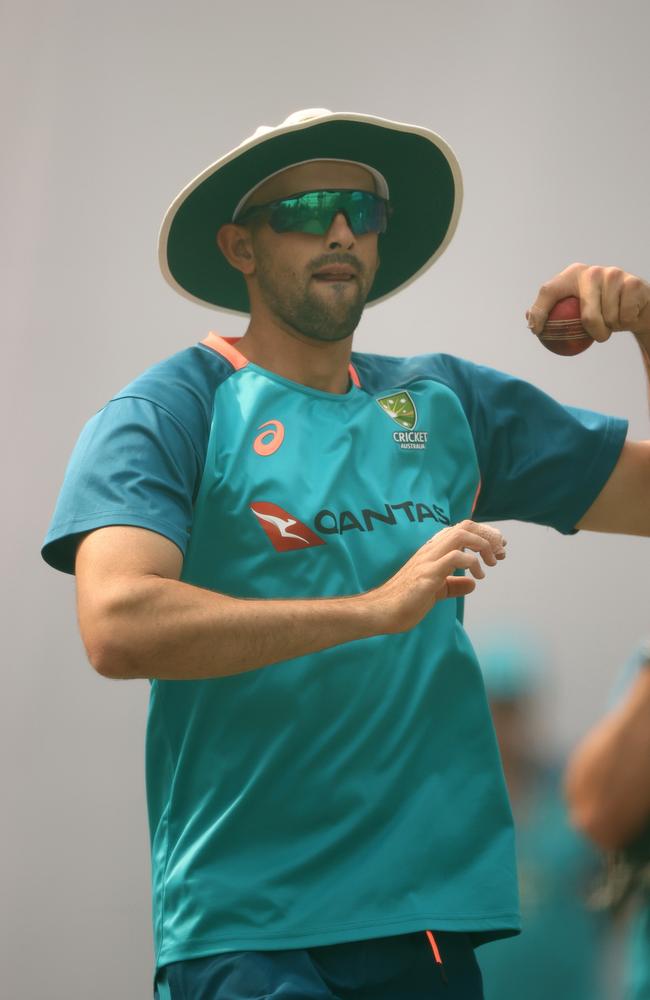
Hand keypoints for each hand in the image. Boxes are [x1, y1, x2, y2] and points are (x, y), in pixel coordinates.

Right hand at [364, 520, 506, 634]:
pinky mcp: (428, 573)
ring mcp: (428, 560)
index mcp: (432, 551)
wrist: (381, 612)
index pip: (461, 529)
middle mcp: (430, 550)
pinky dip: (473, 563)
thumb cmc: (404, 602)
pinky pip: (456, 557)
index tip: (500, 547)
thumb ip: (453, 586)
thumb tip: (472, 584)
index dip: (484, 534)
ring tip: (492, 563)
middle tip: (502, 553)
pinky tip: (478, 577)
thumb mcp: (435, 592)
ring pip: (461, 535)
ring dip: (483, 546)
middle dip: (488, 535)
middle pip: (465, 525)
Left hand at [526, 263, 649, 342]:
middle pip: (587, 315)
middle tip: (598, 336)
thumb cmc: (600, 310)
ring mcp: (613, 274)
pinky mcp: (632, 283)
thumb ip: (553, 312)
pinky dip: (627, 322)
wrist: (635, 305)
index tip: (536, 332)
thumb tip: (530, 320)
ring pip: (609, 319)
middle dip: (595, 332)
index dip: (539, 311)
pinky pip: (625, 317)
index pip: (549, 291)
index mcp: (573, 274)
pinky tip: (629, 314)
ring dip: (613, 327)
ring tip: (615, 319)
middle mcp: (592, 271)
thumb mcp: (575, 309)